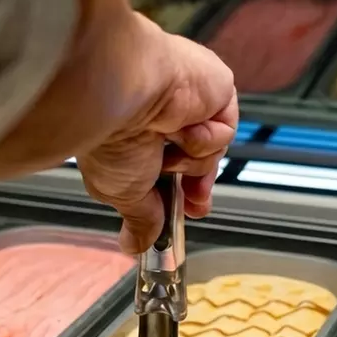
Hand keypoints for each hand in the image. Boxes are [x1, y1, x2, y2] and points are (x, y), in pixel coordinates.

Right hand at [78, 15, 237, 253]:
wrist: (123, 94)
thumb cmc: (112, 136)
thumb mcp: (122, 194)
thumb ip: (138, 221)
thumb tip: (132, 247)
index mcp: (137, 136)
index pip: (172, 169)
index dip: (184, 195)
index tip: (185, 212)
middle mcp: (165, 117)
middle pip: (199, 163)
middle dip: (196, 186)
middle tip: (190, 200)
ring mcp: (192, 102)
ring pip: (213, 151)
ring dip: (191, 160)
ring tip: (166, 148)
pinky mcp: (215, 88)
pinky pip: (224, 131)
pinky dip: (203, 138)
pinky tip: (180, 127)